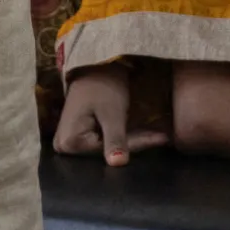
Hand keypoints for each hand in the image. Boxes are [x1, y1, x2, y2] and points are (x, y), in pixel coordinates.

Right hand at [54, 64, 168, 164]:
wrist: (91, 65)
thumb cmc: (100, 84)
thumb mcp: (111, 112)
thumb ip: (115, 139)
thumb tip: (117, 164)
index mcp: (69, 143)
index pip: (108, 150)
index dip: (137, 143)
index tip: (163, 138)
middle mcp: (66, 147)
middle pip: (107, 150)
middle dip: (135, 143)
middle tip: (164, 137)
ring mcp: (71, 142)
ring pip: (108, 145)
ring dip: (133, 140)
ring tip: (160, 136)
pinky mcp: (79, 135)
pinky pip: (105, 139)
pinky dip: (125, 135)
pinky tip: (146, 133)